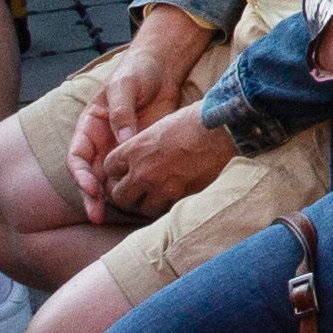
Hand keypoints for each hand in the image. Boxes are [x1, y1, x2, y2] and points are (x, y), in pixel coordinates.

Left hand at [92, 101, 233, 215]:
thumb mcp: (161, 126)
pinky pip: (165, 211)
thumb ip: (144, 144)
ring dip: (148, 204)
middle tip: (138, 191)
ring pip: (142, 208)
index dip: (116, 172)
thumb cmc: (195, 120)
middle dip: (127, 194)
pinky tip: (175, 198)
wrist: (223, 129)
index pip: (109, 169)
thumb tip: (141, 155)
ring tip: (158, 196)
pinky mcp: (181, 198)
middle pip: (119, 196)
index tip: (126, 172)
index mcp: (135, 149)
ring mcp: (161, 187)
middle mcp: (143, 171)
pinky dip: (168, 207)